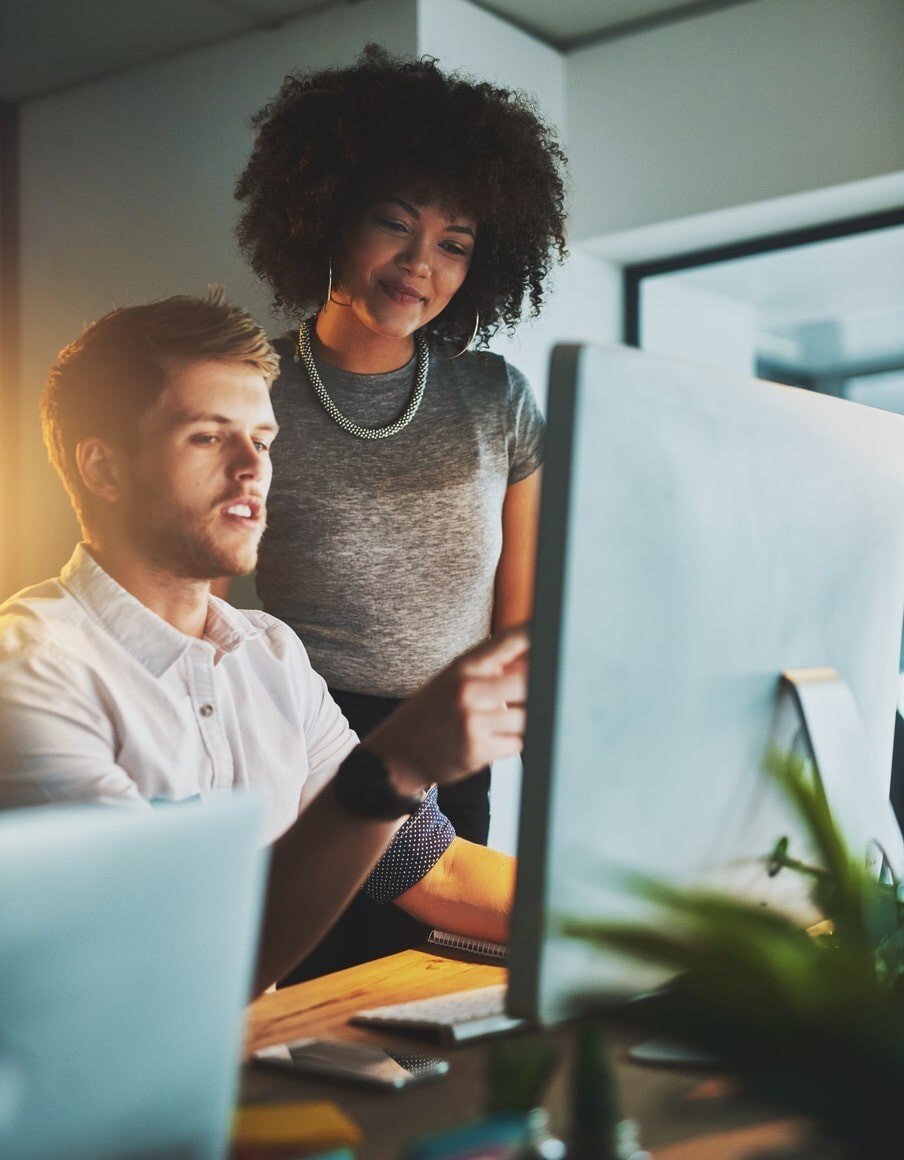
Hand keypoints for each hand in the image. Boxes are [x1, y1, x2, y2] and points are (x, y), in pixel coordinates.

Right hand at [364, 625, 528, 795]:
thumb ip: (491, 669)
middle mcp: (468, 690)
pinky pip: (516, 743)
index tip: (558, 634)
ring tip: (500, 722)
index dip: (538, 635)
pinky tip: (492, 740)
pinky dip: (511, 742)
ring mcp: (473, 721)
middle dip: (536, 690)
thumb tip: (538, 660)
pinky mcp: (478, 750)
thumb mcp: (453, 681)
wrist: (396, 754)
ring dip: (521, 721)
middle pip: (529, 682)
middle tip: (532, 694)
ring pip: (526, 716)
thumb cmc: (431, 713)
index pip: (510, 641)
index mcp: (463, 667)